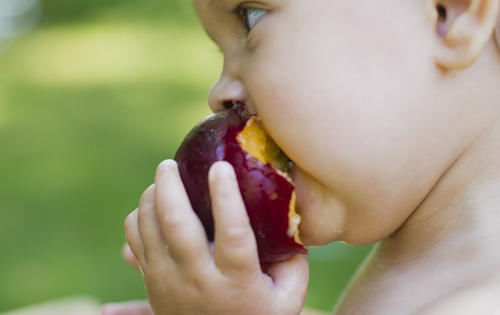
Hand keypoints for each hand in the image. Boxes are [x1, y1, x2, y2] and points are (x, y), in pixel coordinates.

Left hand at [124, 160, 308, 314]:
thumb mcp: (288, 297)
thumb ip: (293, 261)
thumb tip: (289, 220)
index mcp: (236, 280)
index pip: (232, 232)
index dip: (226, 197)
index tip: (220, 167)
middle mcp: (197, 280)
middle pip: (176, 224)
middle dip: (169, 186)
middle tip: (169, 164)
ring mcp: (168, 282)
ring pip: (147, 228)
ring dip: (150, 197)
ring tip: (163, 180)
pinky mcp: (151, 283)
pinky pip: (133, 241)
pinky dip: (138, 218)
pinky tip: (152, 208)